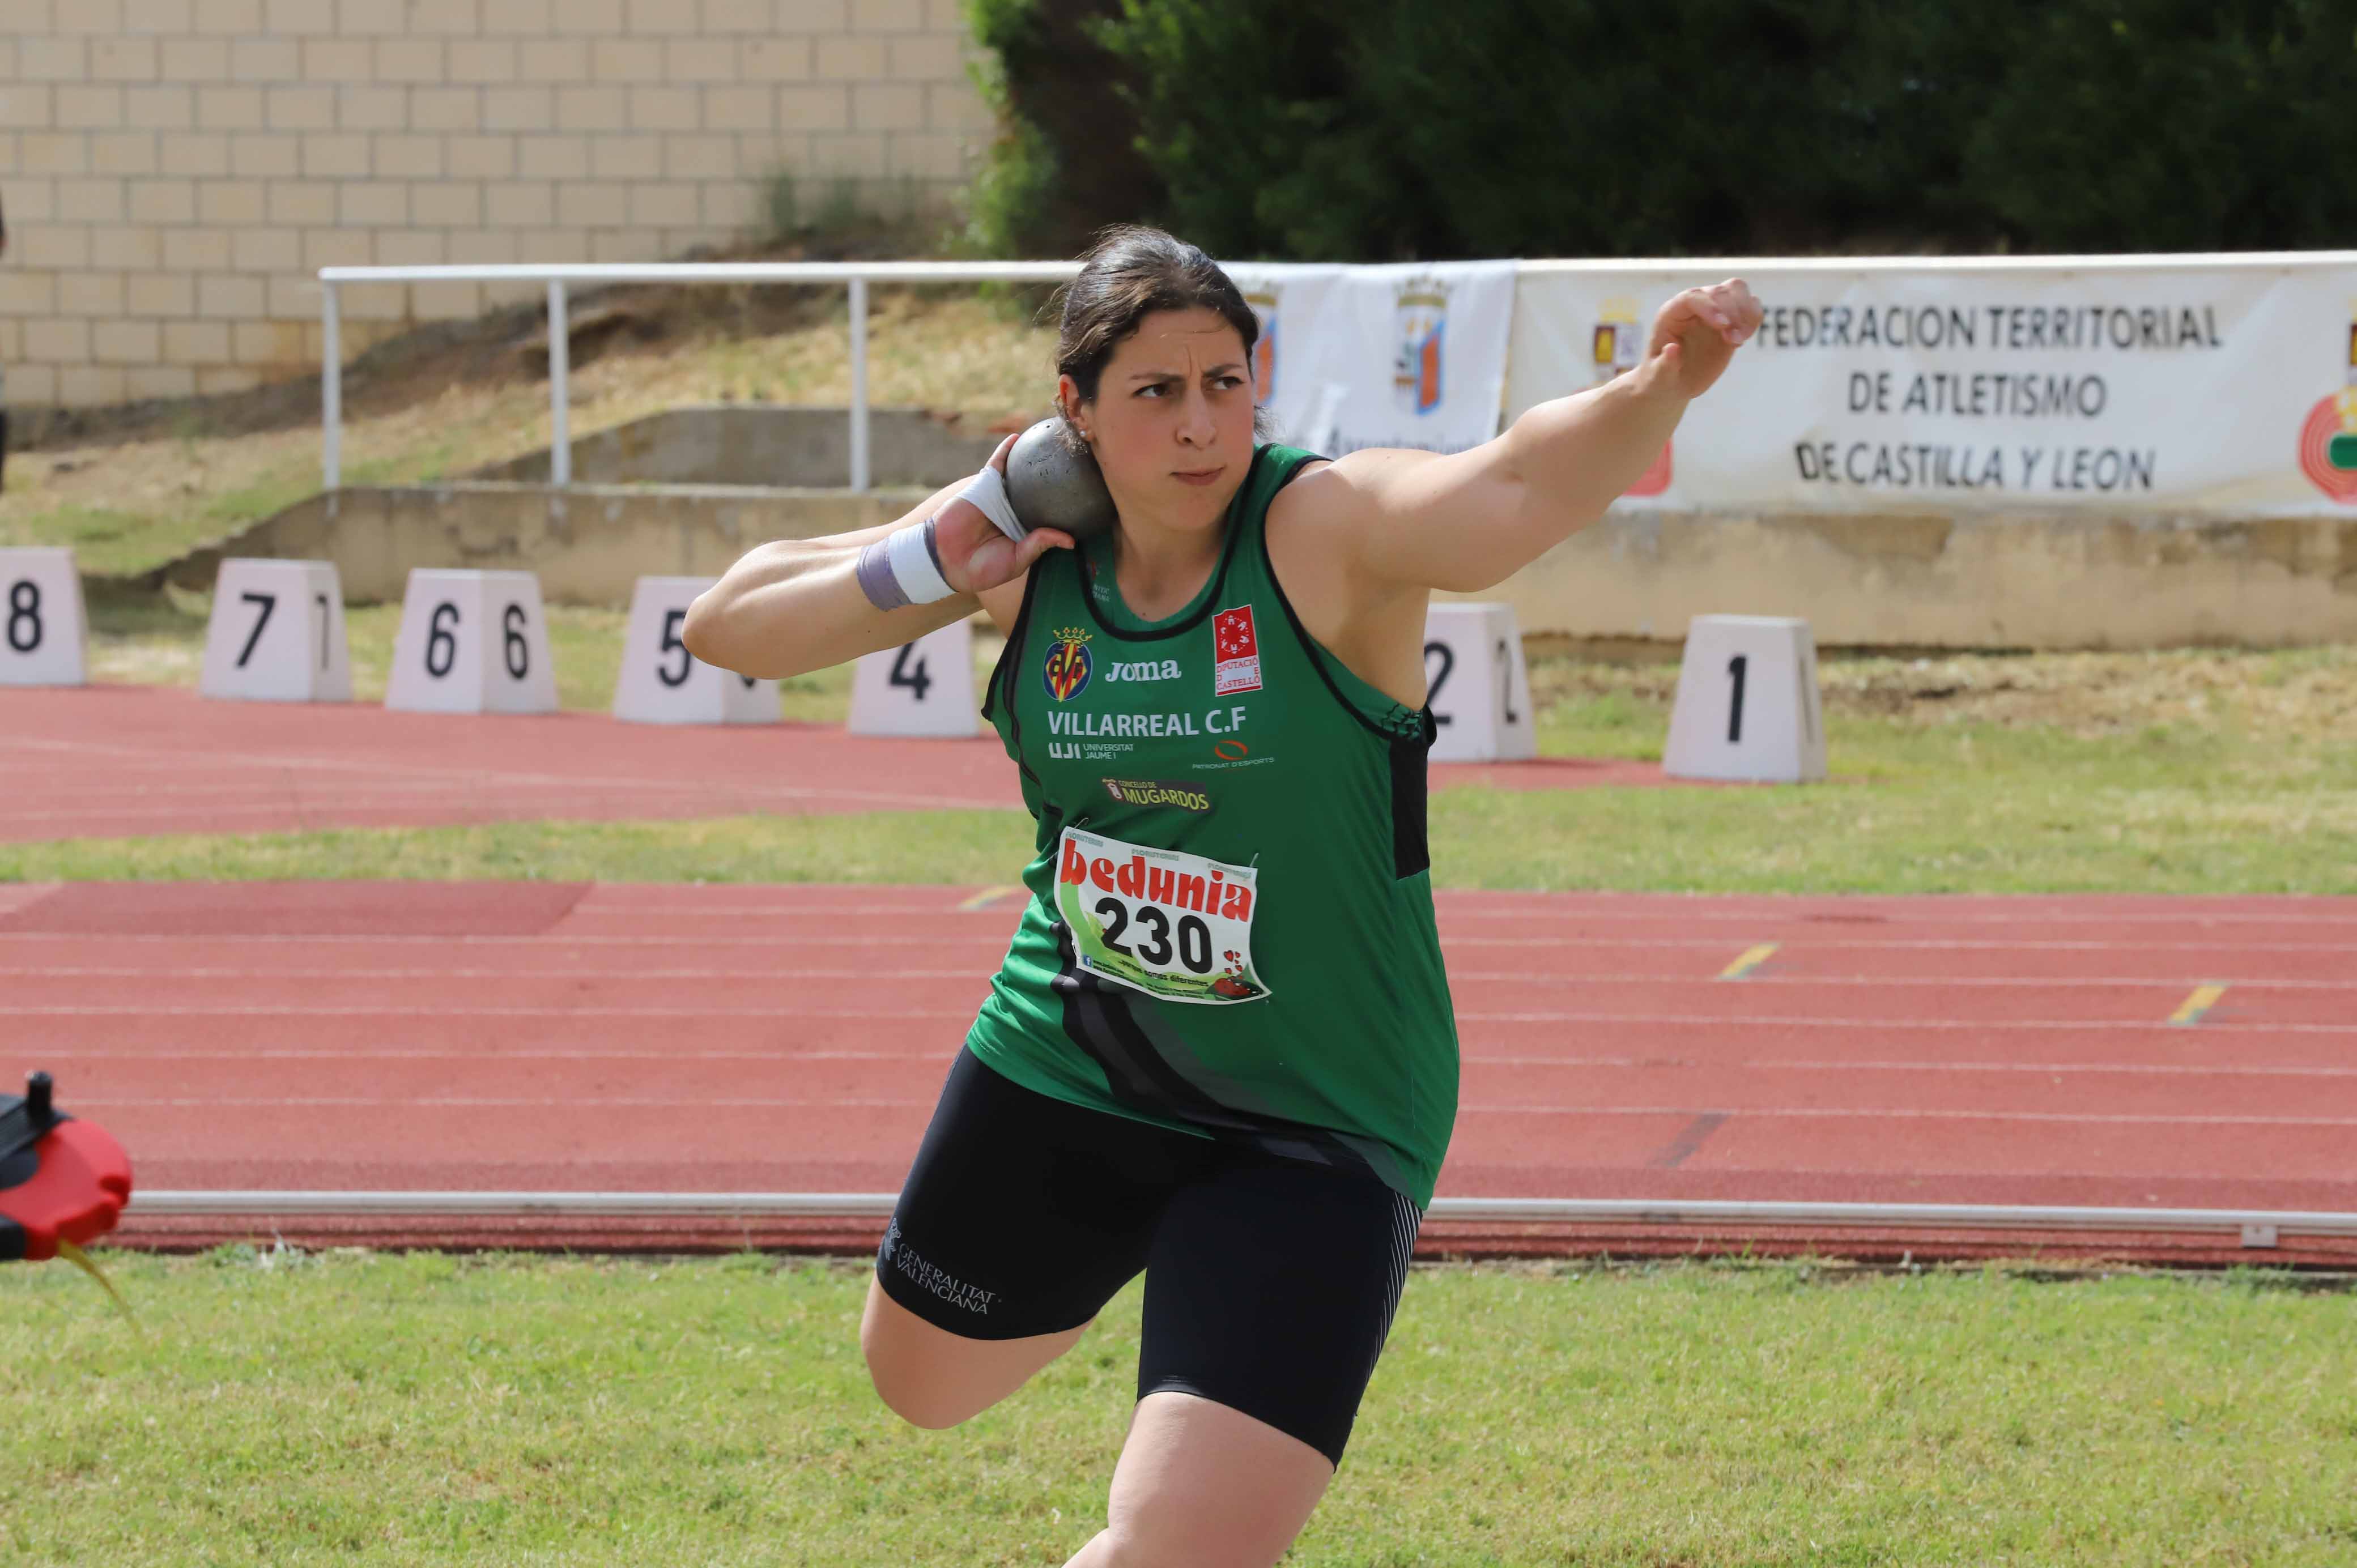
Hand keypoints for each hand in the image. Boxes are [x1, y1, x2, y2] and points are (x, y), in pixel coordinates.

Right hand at [933, 433, 1074, 594]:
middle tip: (1079, 458)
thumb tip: (1070, 540)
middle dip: (1057, 474)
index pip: (1051, 512)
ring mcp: (1001, 496)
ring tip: (1055, 439)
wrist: (947, 560)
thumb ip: (1040, 545)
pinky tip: (1020, 437)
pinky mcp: (985, 485)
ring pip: (1022, 472)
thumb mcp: (1017, 560)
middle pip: (1041, 488)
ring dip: (1035, 457)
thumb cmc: (982, 568)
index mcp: (1027, 528)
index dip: (1067, 503)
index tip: (1090, 493)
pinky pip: (998, 463)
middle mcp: (1016, 509)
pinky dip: (1007, 450)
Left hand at [1640, 279, 1761, 400]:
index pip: (1692, 297)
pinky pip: (1749, 305)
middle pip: (1719, 290)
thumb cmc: (1662, 379)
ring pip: (1737, 290)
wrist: (1674, 382)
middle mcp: (1694, 306)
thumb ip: (1664, 366)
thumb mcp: (1658, 378)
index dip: (1710, 306)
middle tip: (1733, 342)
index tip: (1723, 326)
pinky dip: (1753, 318)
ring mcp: (1714, 309)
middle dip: (1731, 313)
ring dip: (1745, 312)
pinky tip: (1744, 338)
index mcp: (1671, 314)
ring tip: (1739, 341)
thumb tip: (1672, 349)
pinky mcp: (1731, 319)